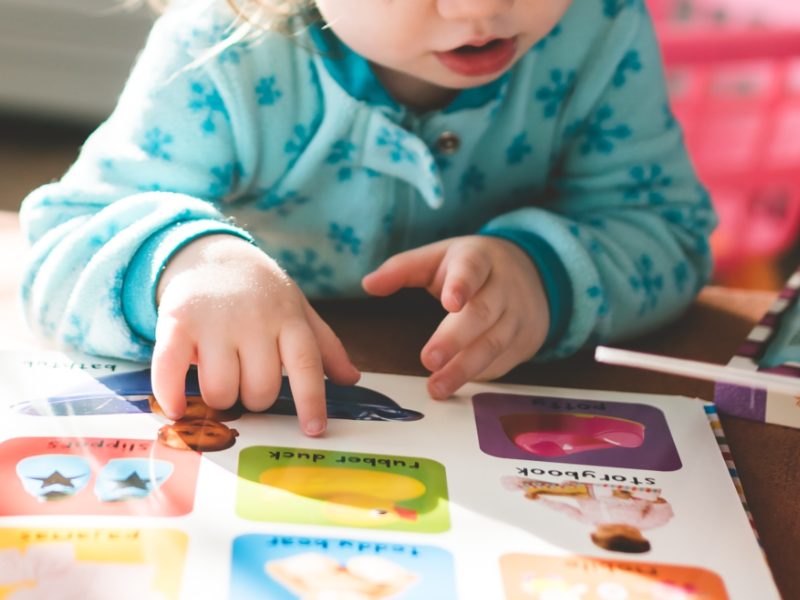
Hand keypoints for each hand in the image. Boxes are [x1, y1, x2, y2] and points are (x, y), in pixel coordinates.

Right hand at [152, 234, 359, 434]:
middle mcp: (253, 320)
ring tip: (220, 380)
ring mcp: (214, 322)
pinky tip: (177, 408)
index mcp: (288, 318)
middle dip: (255, 399)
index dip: (312, 400)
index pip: (306, 364)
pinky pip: (170, 370)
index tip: (314, 430)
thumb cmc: (259, 290)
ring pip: (221, 390)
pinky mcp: (176, 322)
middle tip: (247, 383)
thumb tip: (351, 379)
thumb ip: (324, 345)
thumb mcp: (297, 308)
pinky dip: (171, 395)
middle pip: (260, 389)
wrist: (209, 253)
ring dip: (220, 398)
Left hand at [362, 236, 548, 398]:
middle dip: (455, 338)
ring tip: (436, 388)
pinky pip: (502, 362)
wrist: (533, 274)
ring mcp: (517, 315)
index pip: (472, 268)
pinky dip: (479, 376)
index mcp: (478, 259)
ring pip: (494, 343)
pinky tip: (457, 386)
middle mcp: (503, 286)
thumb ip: (403, 269)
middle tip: (428, 360)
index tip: (451, 302)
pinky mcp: (524, 341)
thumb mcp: (440, 257)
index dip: (462, 285)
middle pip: (482, 313)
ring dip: (464, 368)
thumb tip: (367, 284)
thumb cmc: (472, 268)